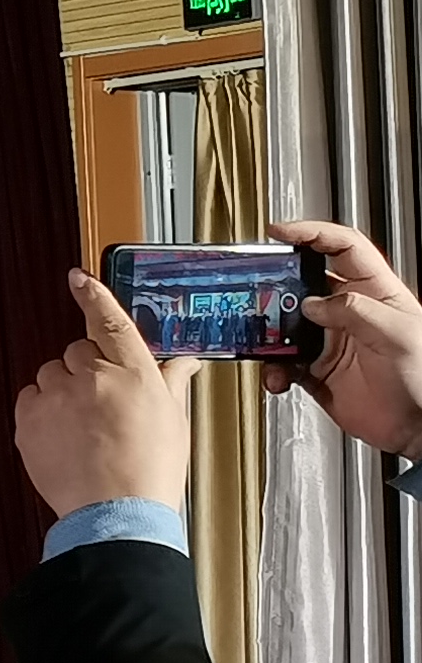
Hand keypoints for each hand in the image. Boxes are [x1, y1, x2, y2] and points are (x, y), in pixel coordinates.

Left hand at [18, 271, 192, 519]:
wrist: (116, 512)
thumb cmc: (151, 469)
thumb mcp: (173, 420)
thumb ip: (171, 382)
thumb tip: (183, 362)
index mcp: (134, 373)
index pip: (112, 321)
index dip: (94, 296)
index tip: (78, 278)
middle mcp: (92, 377)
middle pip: (78, 351)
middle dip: (87, 369)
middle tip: (103, 403)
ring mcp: (57, 397)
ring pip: (51, 374)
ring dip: (63, 390)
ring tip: (85, 427)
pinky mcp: (29, 419)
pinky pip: (30, 398)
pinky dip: (42, 410)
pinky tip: (65, 435)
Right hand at [269, 220, 421, 459]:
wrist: (419, 429)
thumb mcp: (398, 334)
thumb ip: (355, 311)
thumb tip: (313, 303)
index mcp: (375, 293)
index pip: (343, 247)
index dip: (312, 233)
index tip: (281, 233)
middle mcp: (349, 314)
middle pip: (303, 282)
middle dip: (276, 283)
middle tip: (257, 288)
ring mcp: (331, 341)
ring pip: (285, 323)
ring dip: (268, 333)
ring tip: (264, 340)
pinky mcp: (316, 371)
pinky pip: (281, 362)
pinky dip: (272, 369)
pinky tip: (277, 376)